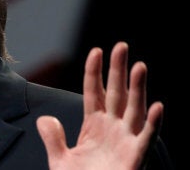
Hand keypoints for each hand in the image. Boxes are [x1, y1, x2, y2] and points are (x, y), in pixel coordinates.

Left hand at [36, 41, 163, 169]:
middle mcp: (113, 129)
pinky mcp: (135, 158)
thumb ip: (53, 139)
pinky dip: (152, 124)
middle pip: (116, 94)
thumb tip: (45, 119)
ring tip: (139, 66)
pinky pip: (146, 139)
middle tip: (121, 45)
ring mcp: (125, 142)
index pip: (95, 92)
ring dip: (138, 89)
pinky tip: (157, 107)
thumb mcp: (60, 160)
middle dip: (119, 70)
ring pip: (134, 110)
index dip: (95, 72)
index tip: (97, 50)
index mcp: (94, 125)